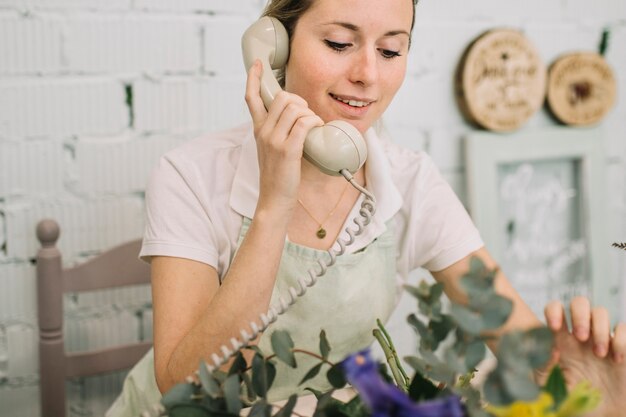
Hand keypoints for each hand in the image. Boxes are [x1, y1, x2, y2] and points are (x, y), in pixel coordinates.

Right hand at [244, 60, 323, 212]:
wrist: (274, 200)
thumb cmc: (277, 176)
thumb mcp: (271, 149)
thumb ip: (276, 131)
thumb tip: (296, 117)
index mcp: (258, 130)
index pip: (251, 98)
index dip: (254, 78)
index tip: (257, 64)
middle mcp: (263, 131)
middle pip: (282, 97)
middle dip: (299, 101)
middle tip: (307, 115)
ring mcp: (274, 140)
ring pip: (295, 108)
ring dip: (310, 113)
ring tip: (314, 126)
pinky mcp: (287, 150)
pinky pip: (305, 123)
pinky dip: (315, 123)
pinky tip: (318, 131)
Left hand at [540, 297, 625, 416]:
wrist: (597, 411)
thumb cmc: (569, 395)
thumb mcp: (549, 384)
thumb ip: (543, 365)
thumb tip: (552, 348)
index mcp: (560, 337)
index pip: (555, 308)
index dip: (554, 311)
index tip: (555, 327)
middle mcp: (581, 333)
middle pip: (580, 302)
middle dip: (579, 315)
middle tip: (580, 337)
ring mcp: (602, 338)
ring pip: (601, 312)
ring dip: (599, 329)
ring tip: (599, 354)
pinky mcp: (622, 348)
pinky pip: (623, 328)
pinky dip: (620, 340)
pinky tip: (616, 360)